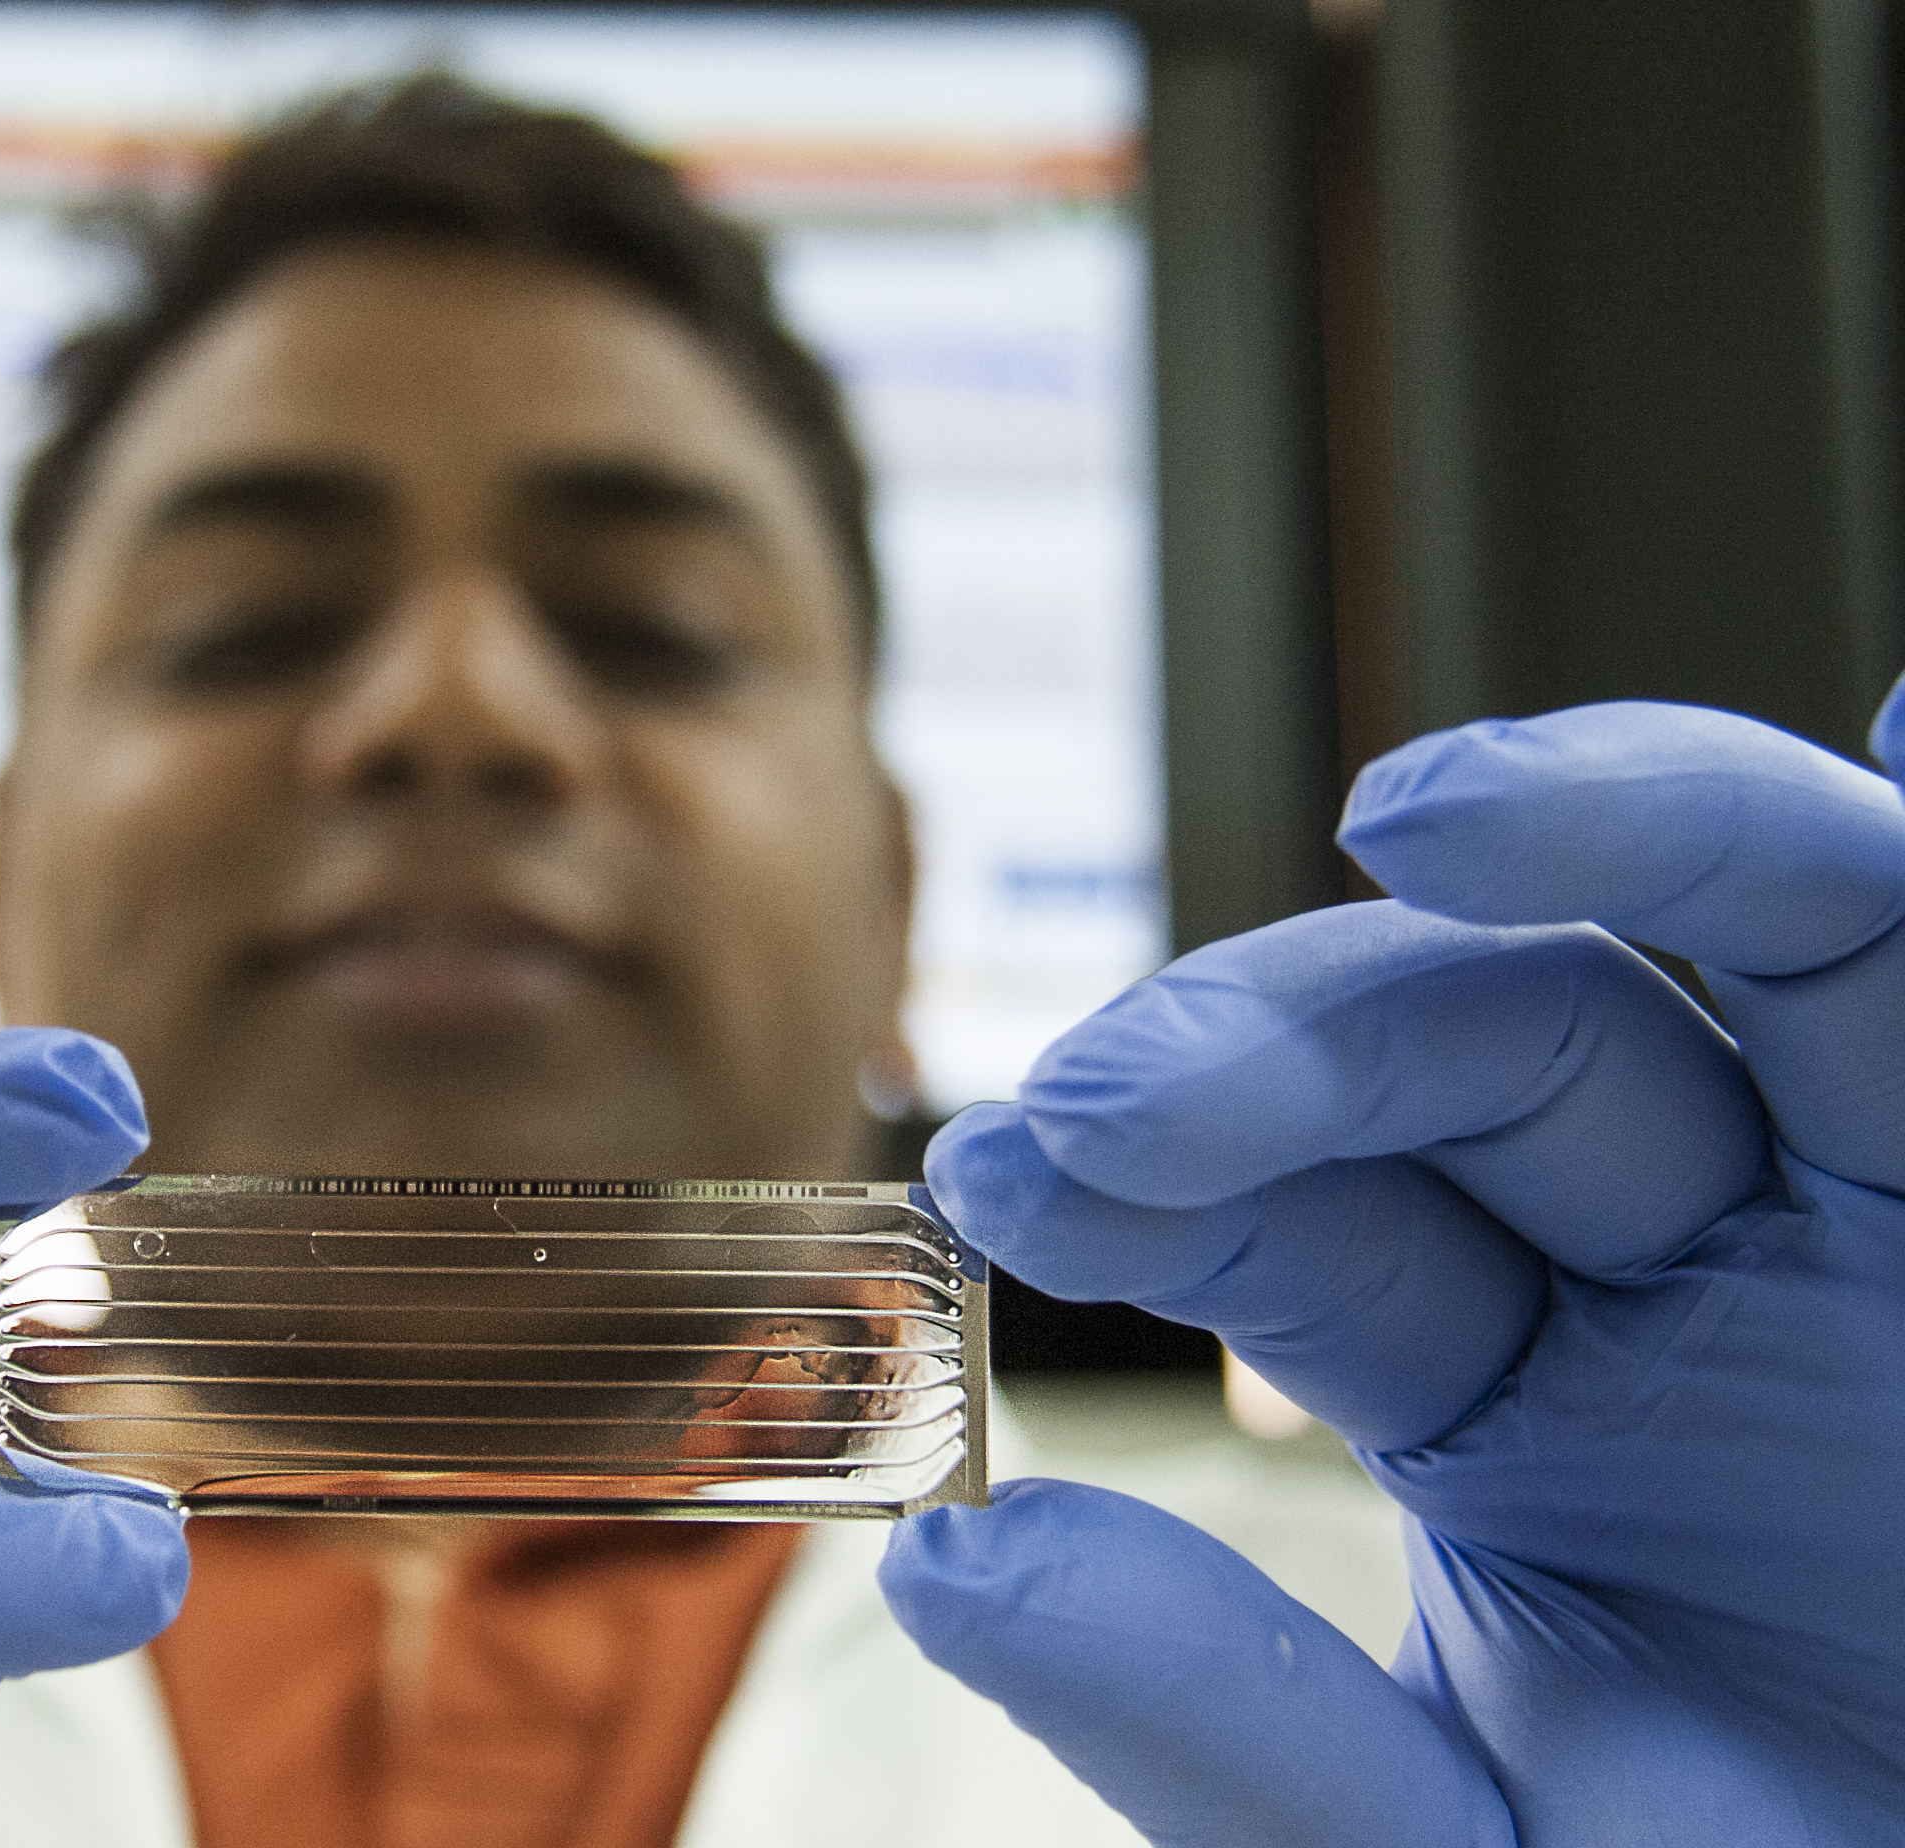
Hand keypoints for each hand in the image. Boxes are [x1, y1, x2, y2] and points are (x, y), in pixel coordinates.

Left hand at [882, 694, 1904, 1843]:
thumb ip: (1232, 1731)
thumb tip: (952, 1570)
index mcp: (1513, 1390)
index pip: (1298, 1209)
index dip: (1146, 1168)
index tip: (993, 1170)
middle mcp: (1686, 1258)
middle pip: (1483, 1043)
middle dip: (1287, 1036)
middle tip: (1104, 1101)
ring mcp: (1881, 1211)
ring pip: (1763, 932)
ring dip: (1613, 821)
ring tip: (1424, 806)